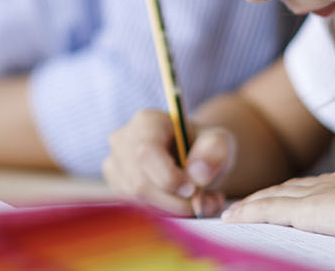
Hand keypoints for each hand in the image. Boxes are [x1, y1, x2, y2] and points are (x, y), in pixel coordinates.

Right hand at [102, 109, 235, 216]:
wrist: (194, 156)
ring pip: (139, 201)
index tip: (195, 188)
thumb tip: (198, 174)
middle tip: (208, 202)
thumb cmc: (204, 145)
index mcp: (146, 122)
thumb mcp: (219, 141)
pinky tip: (186, 205)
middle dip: (177, 202)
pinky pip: (138, 209)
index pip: (146, 153)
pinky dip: (166, 214)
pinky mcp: (117, 187)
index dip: (170, 177)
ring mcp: (115, 166)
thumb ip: (214, 151)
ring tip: (205, 202)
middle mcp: (122, 142)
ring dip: (175, 210)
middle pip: (140, 183)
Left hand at [223, 167, 334, 244]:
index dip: (296, 191)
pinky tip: (230, 219)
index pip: (317, 186)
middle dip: (267, 195)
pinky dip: (246, 214)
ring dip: (250, 204)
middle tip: (245, 203)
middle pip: (289, 188)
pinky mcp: (307, 212)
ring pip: (273, 198)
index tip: (282, 195)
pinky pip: (266, 211)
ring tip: (231, 213)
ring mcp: (318, 195)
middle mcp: (333, 183)